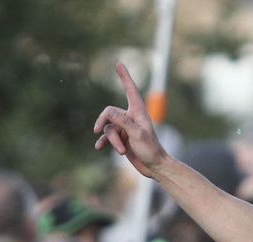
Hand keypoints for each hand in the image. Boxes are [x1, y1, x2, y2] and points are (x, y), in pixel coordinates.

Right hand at [93, 62, 169, 178]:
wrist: (155, 167)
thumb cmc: (150, 150)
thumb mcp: (137, 134)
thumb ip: (122, 122)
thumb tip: (107, 113)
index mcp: (138, 112)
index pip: (130, 90)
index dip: (125, 77)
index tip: (119, 64)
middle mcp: (131, 117)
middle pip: (109, 114)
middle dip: (106, 125)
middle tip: (97, 132)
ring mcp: (125, 127)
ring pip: (108, 128)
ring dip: (112, 140)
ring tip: (122, 151)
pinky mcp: (122, 138)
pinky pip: (107, 136)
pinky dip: (104, 142)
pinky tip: (98, 148)